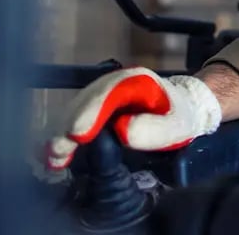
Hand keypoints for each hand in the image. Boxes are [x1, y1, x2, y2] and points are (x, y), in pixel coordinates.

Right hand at [43, 68, 221, 170]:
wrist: (184, 108)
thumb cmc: (180, 116)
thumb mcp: (176, 125)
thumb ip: (153, 129)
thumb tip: (121, 129)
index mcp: (136, 81)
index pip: (108, 92)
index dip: (91, 112)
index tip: (78, 134)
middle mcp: (115, 83)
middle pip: (87, 100)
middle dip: (70, 125)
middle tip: (59, 150)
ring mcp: (105, 94)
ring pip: (78, 109)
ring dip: (64, 131)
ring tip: (54, 156)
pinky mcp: (98, 108)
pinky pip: (79, 117)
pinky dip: (67, 134)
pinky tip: (57, 153)